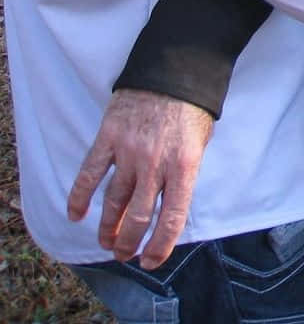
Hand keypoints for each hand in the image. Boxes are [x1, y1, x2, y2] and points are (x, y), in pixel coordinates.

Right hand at [67, 89, 213, 267]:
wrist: (174, 67)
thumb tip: (171, 201)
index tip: (151, 260)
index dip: (160, 246)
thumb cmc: (192, 106)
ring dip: (107, 226)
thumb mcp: (202, 140)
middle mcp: (156, 163)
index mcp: (184, 165)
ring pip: (114, 201)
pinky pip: (90, 174)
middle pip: (137, 216)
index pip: (171, 218)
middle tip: (124, 252)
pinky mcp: (109, 137)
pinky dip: (79, 197)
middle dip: (128, 242)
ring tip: (107, 241)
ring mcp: (130, 151)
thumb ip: (185, 170)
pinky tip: (76, 214)